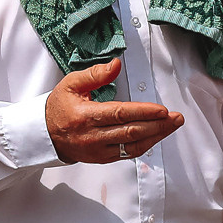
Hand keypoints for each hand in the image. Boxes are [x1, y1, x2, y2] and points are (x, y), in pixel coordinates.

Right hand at [45, 58, 183, 161]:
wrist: (45, 135)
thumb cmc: (59, 107)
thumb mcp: (71, 84)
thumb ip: (95, 74)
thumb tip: (116, 65)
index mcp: (85, 116)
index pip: (119, 114)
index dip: (143, 112)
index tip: (162, 109)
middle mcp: (92, 136)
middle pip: (131, 132)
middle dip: (157, 125)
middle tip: (176, 118)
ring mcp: (98, 150)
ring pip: (133, 146)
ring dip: (156, 136)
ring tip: (173, 125)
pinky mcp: (102, 158)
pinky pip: (128, 154)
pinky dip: (145, 145)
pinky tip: (158, 136)